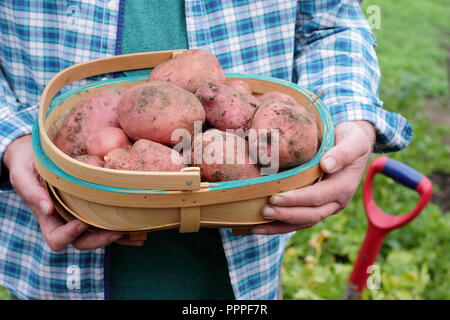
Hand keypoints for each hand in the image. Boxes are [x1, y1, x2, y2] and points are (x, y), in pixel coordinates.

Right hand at [3, 135, 143, 250]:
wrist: (36, 153)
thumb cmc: (26, 162)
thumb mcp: (22, 173)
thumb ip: (31, 192)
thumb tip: (47, 209)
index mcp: (47, 218)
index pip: (57, 239)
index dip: (69, 235)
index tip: (80, 221)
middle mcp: (66, 220)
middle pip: (83, 241)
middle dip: (100, 240)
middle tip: (117, 232)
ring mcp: (81, 214)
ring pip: (99, 234)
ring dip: (117, 237)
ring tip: (136, 236)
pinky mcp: (93, 205)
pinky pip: (108, 220)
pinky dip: (124, 227)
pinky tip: (139, 229)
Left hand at [252, 121, 374, 234]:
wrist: (355, 144)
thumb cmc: (351, 138)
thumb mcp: (354, 140)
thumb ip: (343, 152)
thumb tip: (327, 165)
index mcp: (343, 186)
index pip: (317, 197)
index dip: (296, 199)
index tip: (274, 197)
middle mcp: (337, 201)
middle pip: (310, 215)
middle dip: (286, 215)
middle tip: (263, 211)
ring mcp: (327, 206)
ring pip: (304, 222)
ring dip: (280, 226)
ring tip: (257, 226)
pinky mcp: (317, 206)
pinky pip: (300, 220)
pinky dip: (281, 225)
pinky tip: (262, 226)